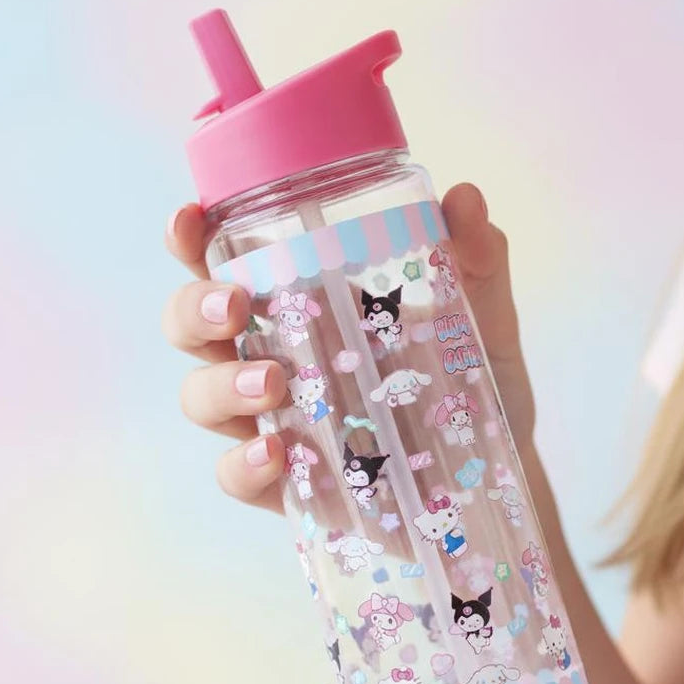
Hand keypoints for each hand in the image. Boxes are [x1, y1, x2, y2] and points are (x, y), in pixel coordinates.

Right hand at [162, 184, 533, 511]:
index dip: (192, 240)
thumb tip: (464, 198)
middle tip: (234, 306)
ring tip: (271, 384)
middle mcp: (275, 359)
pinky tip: (277, 455)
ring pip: (201, 398)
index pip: (230, 263)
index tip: (189, 221)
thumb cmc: (471, 388)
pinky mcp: (290, 485)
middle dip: (194, 310)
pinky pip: (237, 476)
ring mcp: (276, 424)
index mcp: (306, 305)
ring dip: (220, 385)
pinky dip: (243, 466)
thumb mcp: (482, 319)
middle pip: (193, 327)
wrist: (494, 477)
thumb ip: (477, 260)